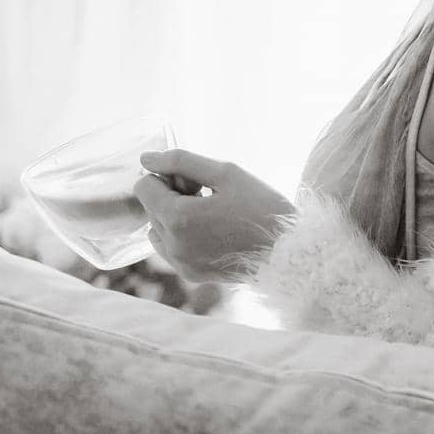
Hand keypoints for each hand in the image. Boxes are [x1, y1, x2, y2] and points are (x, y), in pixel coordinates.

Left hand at [132, 149, 295, 284]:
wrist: (290, 252)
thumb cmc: (262, 207)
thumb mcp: (225, 173)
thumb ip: (180, 161)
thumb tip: (146, 158)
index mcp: (178, 218)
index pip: (143, 186)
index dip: (168, 176)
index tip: (198, 182)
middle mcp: (173, 246)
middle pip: (150, 207)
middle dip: (172, 195)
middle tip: (209, 195)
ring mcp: (180, 264)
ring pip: (157, 228)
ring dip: (174, 216)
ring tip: (210, 214)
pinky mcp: (190, 275)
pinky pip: (170, 248)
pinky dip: (182, 235)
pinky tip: (212, 231)